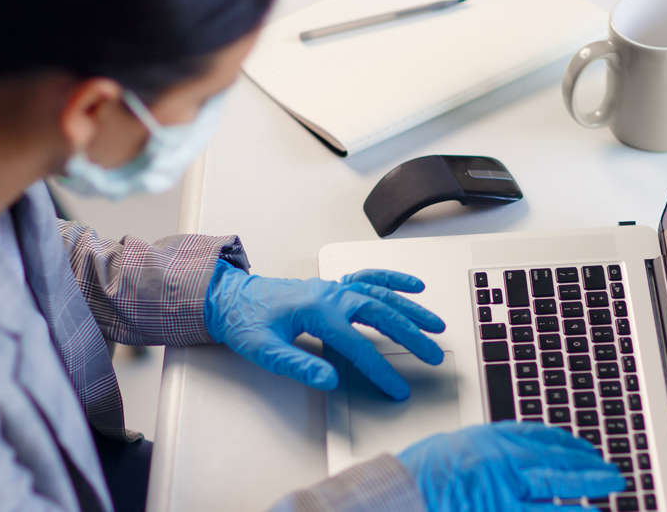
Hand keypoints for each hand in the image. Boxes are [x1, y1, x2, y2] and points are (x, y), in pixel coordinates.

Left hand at [204, 259, 444, 398]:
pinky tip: (413, 285)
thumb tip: (329, 379)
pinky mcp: (333, 287)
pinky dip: (392, 279)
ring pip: (381, 295)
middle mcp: (331, 295)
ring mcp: (334, 288)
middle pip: (381, 314)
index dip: (381, 370)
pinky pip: (369, 278)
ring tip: (435, 324)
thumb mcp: (264, 350)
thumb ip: (298, 365)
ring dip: (410, 309)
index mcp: (317, 311)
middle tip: (433, 355)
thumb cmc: (246, 323)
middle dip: (410, 335)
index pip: (357, 346)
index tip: (399, 388)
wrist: (231, 297)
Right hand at [397, 422, 625, 511]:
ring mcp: (503, 492)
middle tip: (613, 473)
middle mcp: (503, 462)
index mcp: (493, 440)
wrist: (403, 493)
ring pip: (557, 491)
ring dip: (587, 491)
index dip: (570, 445)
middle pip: (557, 462)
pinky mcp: (498, 511)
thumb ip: (497, 445)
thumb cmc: (427, 470)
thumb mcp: (464, 444)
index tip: (586, 450)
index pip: (542, 438)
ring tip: (609, 490)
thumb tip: (528, 447)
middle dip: (589, 468)